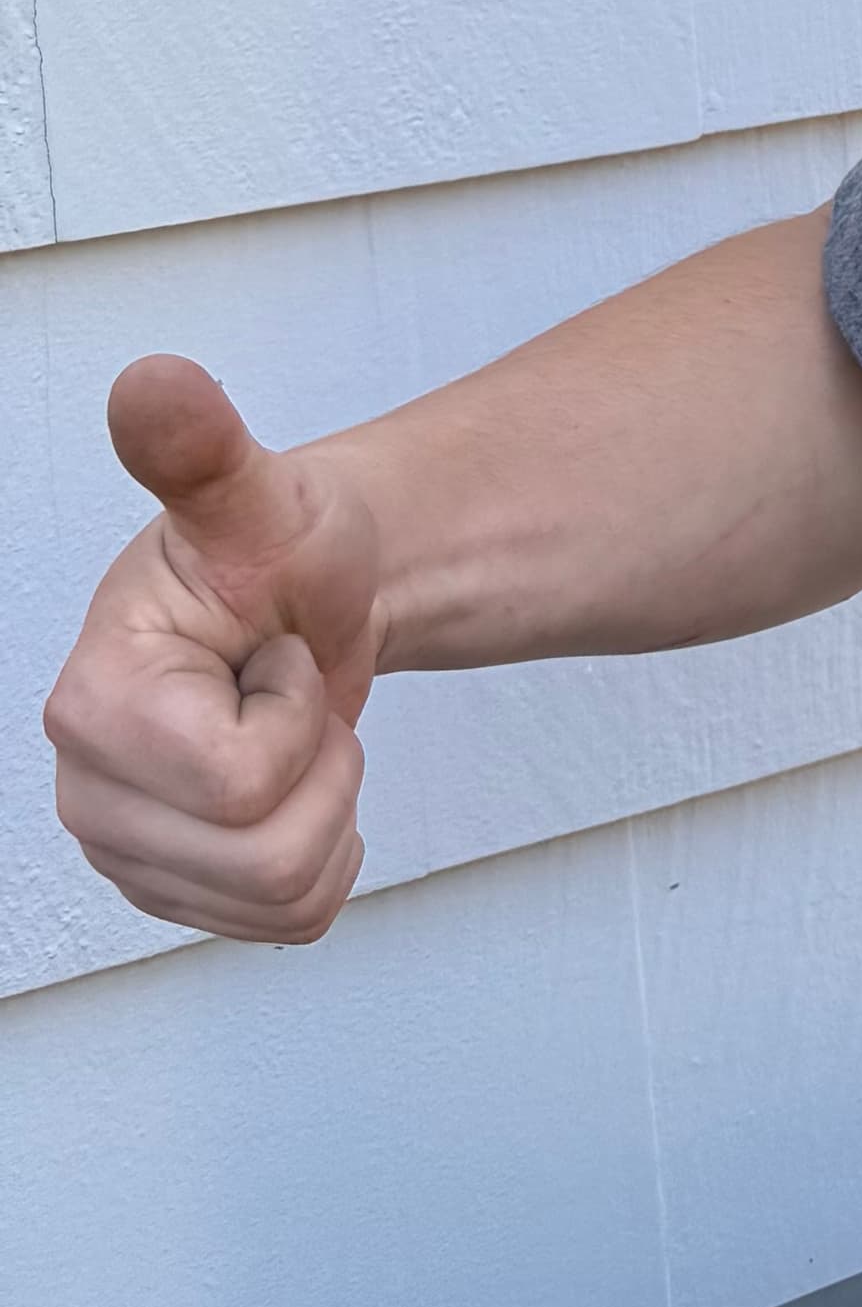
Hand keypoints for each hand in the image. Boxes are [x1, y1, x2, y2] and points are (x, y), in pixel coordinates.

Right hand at [43, 359, 382, 943]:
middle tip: (291, 695)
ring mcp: (129, 852)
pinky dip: (326, 855)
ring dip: (328, 810)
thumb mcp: (257, 496)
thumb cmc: (283, 549)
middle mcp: (89, 793)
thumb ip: (200, 450)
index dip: (291, 711)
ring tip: (296, 736)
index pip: (241, 780)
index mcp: (91, 708)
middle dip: (320, 767)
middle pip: (265, 855)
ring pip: (284, 898)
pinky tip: (299, 789)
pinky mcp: (177, 891)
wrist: (312, 599)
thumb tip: (153, 382)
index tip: (267, 652)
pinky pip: (293, 924)